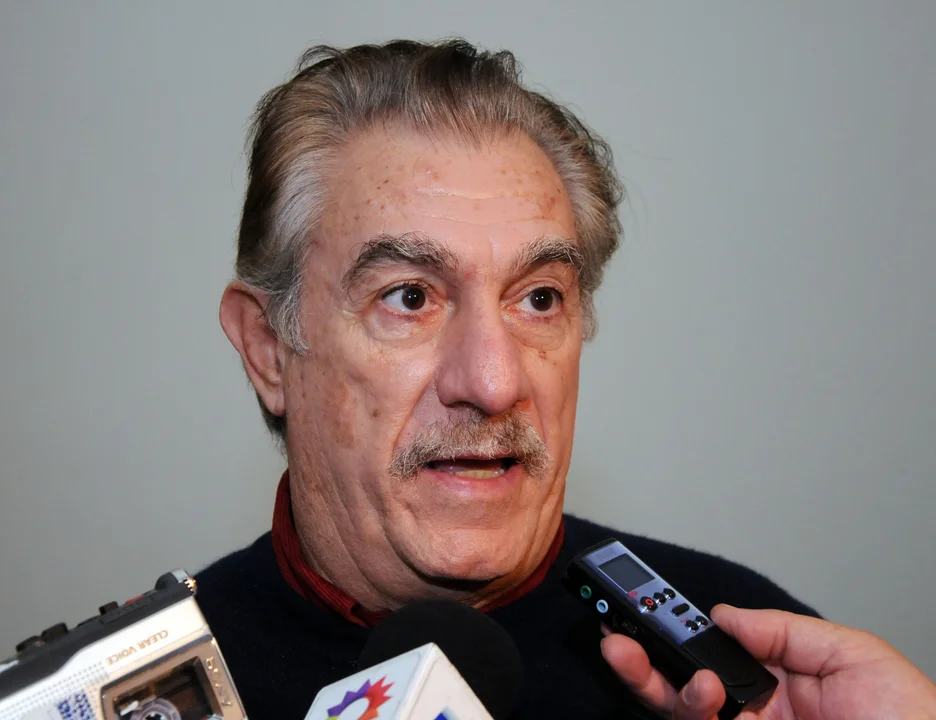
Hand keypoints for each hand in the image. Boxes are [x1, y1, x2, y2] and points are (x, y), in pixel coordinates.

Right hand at [601, 604, 935, 718]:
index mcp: (780, 679)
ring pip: (684, 714)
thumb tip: (723, 615)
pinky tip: (702, 695)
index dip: (675, 628)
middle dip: (643, 659)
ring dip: (665, 686)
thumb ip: (783, 631)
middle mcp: (757, 712)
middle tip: (616, 635)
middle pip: (683, 683)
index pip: (714, 650)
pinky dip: (691, 711)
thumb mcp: (854, 655)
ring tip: (683, 673)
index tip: (643, 605)